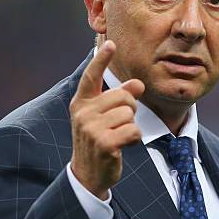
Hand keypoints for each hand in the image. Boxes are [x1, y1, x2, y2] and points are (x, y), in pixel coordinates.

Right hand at [70, 40, 144, 199]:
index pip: (92, 77)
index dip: (101, 60)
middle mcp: (83, 113)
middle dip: (130, 109)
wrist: (88, 174)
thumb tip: (138, 84)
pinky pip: (133, 130)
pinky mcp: (104, 143)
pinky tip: (123, 146)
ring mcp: (92, 128)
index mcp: (81, 104)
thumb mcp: (105, 118)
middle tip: (119, 124)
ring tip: (118, 137)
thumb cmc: (99, 141)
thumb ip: (119, 99)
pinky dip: (134, 138)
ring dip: (131, 126)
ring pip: (129, 114)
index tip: (111, 43)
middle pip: (123, 97)